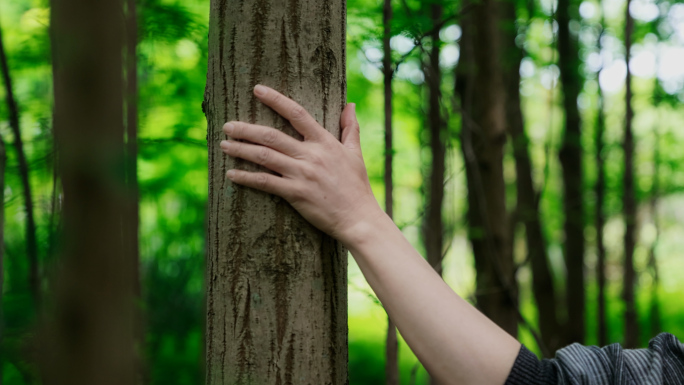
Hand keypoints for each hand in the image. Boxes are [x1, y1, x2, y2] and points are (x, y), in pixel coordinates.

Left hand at [219, 84, 383, 243]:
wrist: (358, 218)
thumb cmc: (357, 187)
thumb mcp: (355, 154)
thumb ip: (350, 128)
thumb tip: (350, 105)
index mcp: (324, 142)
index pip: (297, 114)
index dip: (276, 100)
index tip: (257, 89)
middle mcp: (310, 155)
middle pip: (271, 136)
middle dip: (246, 129)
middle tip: (227, 125)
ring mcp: (301, 175)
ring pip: (264, 156)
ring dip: (241, 149)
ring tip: (223, 145)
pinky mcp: (295, 194)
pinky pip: (265, 182)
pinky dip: (246, 177)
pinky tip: (232, 174)